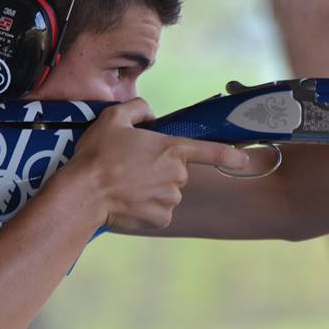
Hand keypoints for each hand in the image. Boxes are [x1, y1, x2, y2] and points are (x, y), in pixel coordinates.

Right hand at [69, 98, 248, 231]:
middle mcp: (177, 175)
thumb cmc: (98, 154)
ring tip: (124, 185)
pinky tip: (127, 202)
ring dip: (152, 189)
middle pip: (176, 171)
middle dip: (158, 169)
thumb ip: (138, 108)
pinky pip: (159, 212)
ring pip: (167, 192)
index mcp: (171, 149)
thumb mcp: (113, 117)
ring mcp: (170, 199)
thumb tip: (150, 116)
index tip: (244, 160)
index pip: (209, 151)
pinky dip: (146, 208)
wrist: (84, 193)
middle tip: (129, 167)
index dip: (229, 155)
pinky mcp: (161, 219)